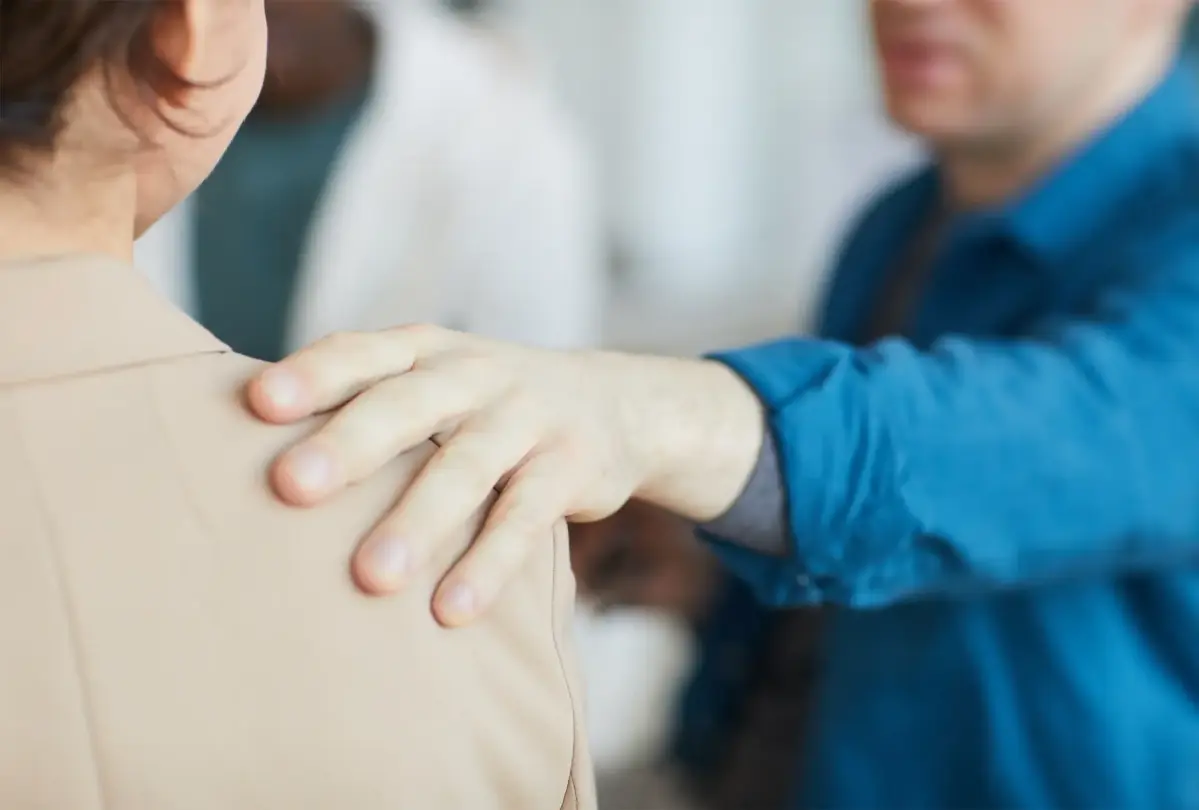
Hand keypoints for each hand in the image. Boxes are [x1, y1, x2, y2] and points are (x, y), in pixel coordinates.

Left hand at [245, 325, 763, 625]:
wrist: (615, 404)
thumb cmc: (488, 406)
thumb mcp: (435, 383)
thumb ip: (366, 406)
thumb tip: (242, 461)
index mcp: (425, 352)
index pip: (362, 353)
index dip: (313, 375)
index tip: (258, 405)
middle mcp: (473, 374)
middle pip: (407, 405)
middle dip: (350, 444)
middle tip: (292, 487)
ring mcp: (526, 417)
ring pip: (467, 466)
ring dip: (418, 520)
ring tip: (371, 578)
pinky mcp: (569, 466)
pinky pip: (525, 517)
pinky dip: (489, 563)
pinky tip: (452, 610)